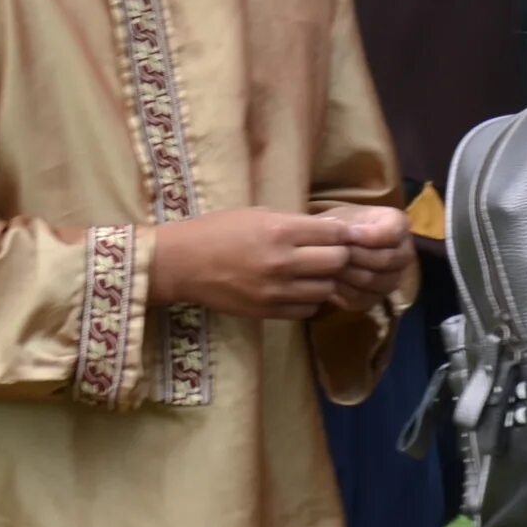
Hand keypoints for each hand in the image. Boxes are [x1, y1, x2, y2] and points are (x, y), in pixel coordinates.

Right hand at [153, 207, 407, 319]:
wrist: (181, 263)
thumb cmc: (216, 230)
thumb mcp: (255, 215)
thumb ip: (291, 223)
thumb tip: (326, 231)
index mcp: (279, 230)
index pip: (334, 233)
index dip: (344, 233)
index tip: (345, 234)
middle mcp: (282, 261)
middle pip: (337, 262)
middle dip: (339, 256)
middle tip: (331, 254)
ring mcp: (276, 290)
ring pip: (326, 289)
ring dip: (325, 280)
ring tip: (314, 273)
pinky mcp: (268, 311)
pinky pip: (307, 309)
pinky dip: (308, 299)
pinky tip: (298, 289)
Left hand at [322, 204, 417, 298]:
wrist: (328, 246)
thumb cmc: (335, 225)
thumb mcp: (337, 215)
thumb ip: (344, 224)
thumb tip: (347, 235)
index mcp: (398, 224)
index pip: (394, 232)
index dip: (371, 235)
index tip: (348, 234)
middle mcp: (403, 252)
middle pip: (387, 260)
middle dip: (356, 256)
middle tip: (332, 252)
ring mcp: (393, 278)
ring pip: (375, 281)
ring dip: (349, 274)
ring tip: (328, 265)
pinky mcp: (377, 298)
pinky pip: (364, 299)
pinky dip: (344, 292)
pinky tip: (328, 281)